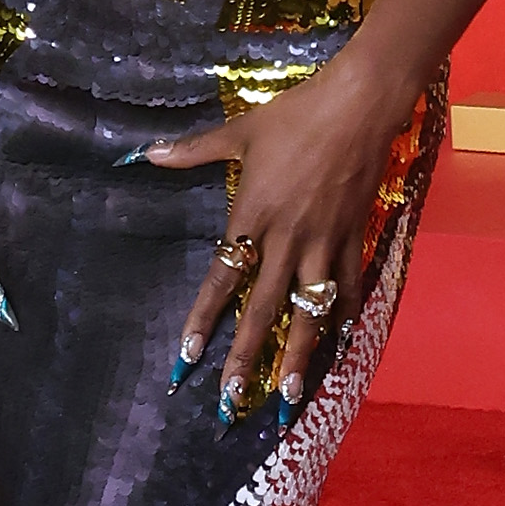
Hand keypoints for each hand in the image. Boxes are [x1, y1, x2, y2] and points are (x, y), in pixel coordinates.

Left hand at [148, 50, 415, 420]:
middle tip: (232, 400)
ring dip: (298, 357)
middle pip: (261, 309)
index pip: (222, 279)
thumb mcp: (240, 132)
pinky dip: (344, 317)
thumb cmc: (297, 115)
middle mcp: (287, 240)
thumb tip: (145, 154)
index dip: (202, 321)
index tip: (187, 359)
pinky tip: (340, 344)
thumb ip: (192, 151)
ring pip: (308, 312)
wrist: (359, 105)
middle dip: (246, 358)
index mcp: (253, 216)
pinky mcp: (354, 238)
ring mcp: (324, 244)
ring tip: (289, 396)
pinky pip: (348, 288)